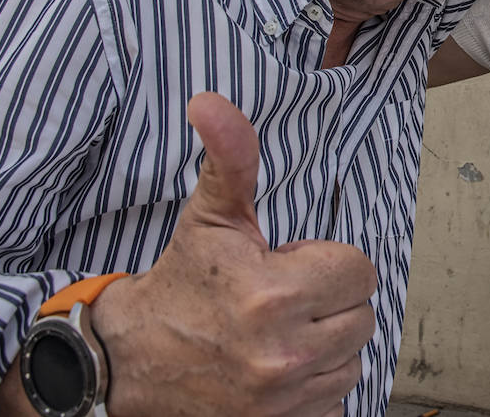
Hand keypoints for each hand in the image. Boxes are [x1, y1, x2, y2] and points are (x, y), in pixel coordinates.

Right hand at [93, 92, 377, 416]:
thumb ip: (229, 158)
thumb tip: (211, 102)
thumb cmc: (179, 287)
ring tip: (276, 333)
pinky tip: (276, 370)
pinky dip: (315, 387)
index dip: (324, 262)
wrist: (128, 366)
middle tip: (280, 300)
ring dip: (325, 344)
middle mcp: (284, 354)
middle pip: (361, 314)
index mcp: (274, 294)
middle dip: (328, 302)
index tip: (286, 266)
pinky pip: (337, 400)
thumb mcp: (209, 218)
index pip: (358, 268)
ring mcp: (284, 400)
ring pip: (352, 358)